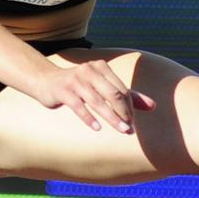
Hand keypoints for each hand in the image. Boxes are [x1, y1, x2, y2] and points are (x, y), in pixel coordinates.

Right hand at [34, 59, 155, 132]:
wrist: (45, 81)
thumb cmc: (78, 86)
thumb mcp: (102, 87)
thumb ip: (127, 95)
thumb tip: (153, 106)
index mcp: (101, 67)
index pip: (121, 89)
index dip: (129, 107)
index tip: (133, 123)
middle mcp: (90, 71)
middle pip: (113, 94)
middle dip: (123, 113)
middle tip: (129, 130)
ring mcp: (76, 80)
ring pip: (98, 101)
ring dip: (111, 118)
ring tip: (121, 130)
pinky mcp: (64, 91)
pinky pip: (79, 106)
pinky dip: (89, 118)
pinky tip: (97, 128)